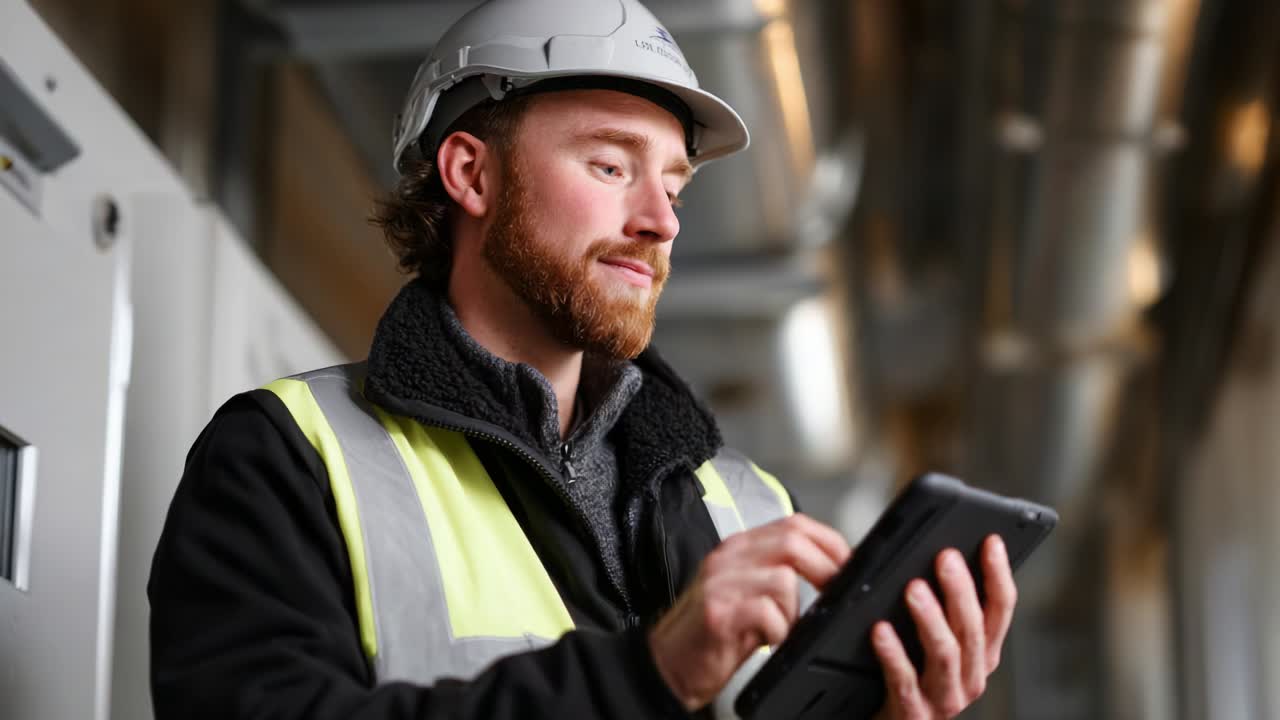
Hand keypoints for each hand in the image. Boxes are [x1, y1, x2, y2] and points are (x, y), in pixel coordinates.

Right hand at [647, 514, 850, 710]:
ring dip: (794, 611)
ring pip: (783, 578)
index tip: (848, 565)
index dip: (830, 542)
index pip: (794, 523)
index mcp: (739, 547)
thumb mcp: (748, 592)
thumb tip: (831, 572)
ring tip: (781, 629)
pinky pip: (766, 612)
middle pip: (793, 541)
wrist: (668, 663)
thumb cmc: (713, 632)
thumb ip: (779, 574)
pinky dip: (778, 631)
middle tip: (834, 595)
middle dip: (826, 569)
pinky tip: (767, 640)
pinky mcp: (717, 612)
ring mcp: (720, 582)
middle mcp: (728, 556)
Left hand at [872, 535, 1017, 718]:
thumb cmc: (910, 672)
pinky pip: (904, 681)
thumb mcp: (934, 640)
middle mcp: (971, 676)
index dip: (998, 575)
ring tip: (913, 589)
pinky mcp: (913, 713)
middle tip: (945, 557)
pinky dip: (893, 653)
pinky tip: (879, 630)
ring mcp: (945, 698)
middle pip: (973, 628)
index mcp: (982, 653)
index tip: (991, 541)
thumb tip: (941, 554)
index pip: (1001, 610)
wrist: (888, 719)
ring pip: (945, 654)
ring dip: (931, 618)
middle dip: (961, 590)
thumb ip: (945, 607)